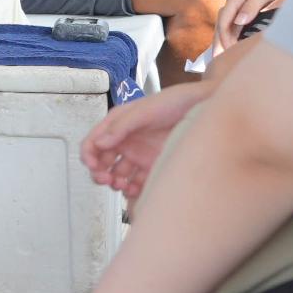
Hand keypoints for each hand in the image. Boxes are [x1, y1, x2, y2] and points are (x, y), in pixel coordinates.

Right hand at [81, 83, 202, 201]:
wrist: (203, 107)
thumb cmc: (175, 101)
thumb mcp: (145, 110)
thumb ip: (121, 126)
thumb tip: (101, 142)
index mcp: (118, 125)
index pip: (93, 142)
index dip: (89, 155)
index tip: (93, 165)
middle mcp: (126, 141)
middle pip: (102, 162)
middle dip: (99, 173)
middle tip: (105, 180)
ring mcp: (139, 155)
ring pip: (118, 175)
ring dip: (115, 183)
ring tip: (122, 185)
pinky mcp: (153, 165)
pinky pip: (137, 182)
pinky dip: (132, 190)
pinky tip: (135, 190)